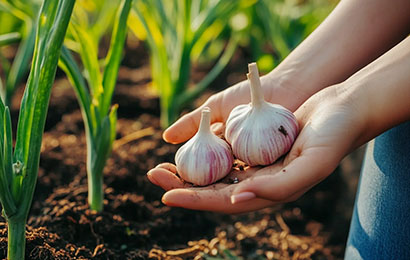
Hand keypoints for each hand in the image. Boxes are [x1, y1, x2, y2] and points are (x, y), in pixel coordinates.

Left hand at [148, 84, 365, 213]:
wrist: (343, 110)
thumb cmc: (333, 135)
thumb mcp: (312, 161)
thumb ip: (278, 186)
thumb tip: (236, 199)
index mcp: (271, 192)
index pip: (226, 201)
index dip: (195, 200)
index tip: (166, 196)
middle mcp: (260, 183)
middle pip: (213, 189)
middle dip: (182, 186)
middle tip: (153, 175)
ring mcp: (257, 165)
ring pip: (215, 172)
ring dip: (188, 171)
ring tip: (162, 165)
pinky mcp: (256, 148)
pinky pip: (224, 153)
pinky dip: (204, 153)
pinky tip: (188, 149)